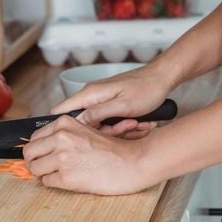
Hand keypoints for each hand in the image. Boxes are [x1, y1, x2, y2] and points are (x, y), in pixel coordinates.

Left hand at [23, 113, 152, 193]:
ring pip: (34, 169)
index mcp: (64, 123)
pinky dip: (54, 183)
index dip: (38, 149)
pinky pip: (47, 183)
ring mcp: (62, 158)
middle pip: (29, 153)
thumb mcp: (85, 130)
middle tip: (46, 167)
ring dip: (44, 174)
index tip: (44, 155)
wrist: (131, 162)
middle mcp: (60, 138)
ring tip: (60, 174)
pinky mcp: (66, 178)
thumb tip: (40, 146)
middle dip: (35, 161)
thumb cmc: (112, 149)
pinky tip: (70, 180)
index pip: (34, 137)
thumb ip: (63, 134)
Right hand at [50, 63, 172, 139]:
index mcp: (90, 94)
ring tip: (138, 123)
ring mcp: (101, 101)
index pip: (61, 111)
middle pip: (84, 124)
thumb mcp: (122, 105)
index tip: (69, 143)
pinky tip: (140, 122)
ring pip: (99, 125)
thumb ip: (98, 113)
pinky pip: (110, 122)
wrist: (161, 78)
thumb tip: (76, 122)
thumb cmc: (145, 89)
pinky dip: (124, 126)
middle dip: (104, 133)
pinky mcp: (110, 105)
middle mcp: (92, 96)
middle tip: (127, 128)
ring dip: (119, 129)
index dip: (59, 129)